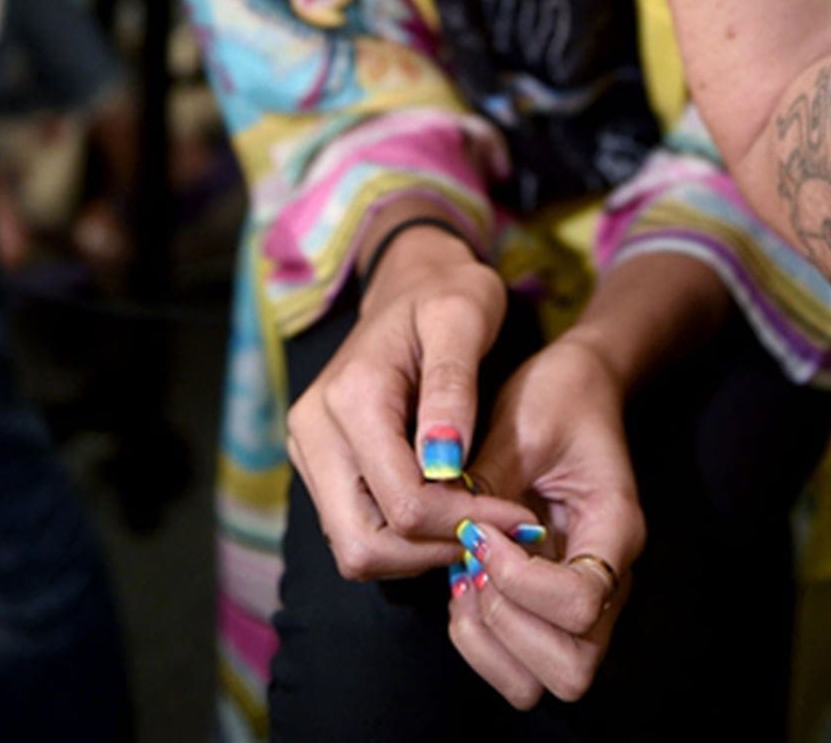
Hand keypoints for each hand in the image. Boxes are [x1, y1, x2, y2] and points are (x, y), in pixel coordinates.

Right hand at [286, 224, 529, 579]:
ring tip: (478, 519)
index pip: (402, 503)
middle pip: (364, 544)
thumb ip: (454, 388)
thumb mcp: (466, 317)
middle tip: (496, 530)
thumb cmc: (448, 292)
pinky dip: (403, 538)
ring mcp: (310, 449)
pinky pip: (355, 529)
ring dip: (419, 551)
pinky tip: (450, 509)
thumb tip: (446, 466)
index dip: (463, 522)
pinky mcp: (319, 462)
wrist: (412, 278)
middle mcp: (315, 429)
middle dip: (434, 550)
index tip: (520, 517)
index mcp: (351, 396)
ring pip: (356, 548)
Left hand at [447, 331, 644, 708]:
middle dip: (507, 625)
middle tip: (472, 565)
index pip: (582, 604)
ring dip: (492, 641)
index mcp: (615, 529)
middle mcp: (608, 579)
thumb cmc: (554, 396)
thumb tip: (453, 531)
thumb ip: (489, 480)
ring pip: (546, 679)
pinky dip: (481, 638)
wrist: (574, 386)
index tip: (482, 532)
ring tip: (464, 578)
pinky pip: (520, 661)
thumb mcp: (521, 420)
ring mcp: (580, 597)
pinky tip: (462, 580)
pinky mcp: (547, 602)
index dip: (521, 581)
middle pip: (572, 668)